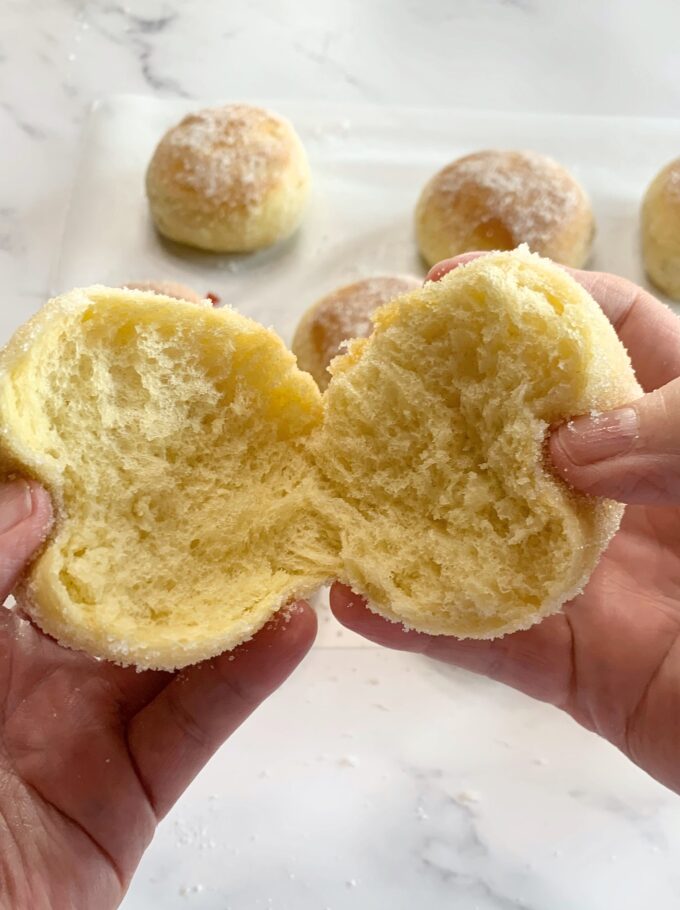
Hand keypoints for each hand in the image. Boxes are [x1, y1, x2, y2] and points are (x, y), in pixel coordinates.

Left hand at [0, 479, 315, 908]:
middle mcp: (42, 673)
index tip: (152, 442)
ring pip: (179, 653)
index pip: (54, 546)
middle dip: (184, 541)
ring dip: (237, 604)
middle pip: (130, 593)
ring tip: (292, 543)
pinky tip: (290, 632)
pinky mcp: (137, 790)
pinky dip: (248, 678)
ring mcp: (93, 729)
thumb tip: (39, 496)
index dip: (99, 495)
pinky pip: (198, 724)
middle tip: (244, 481)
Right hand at [332, 254, 679, 794]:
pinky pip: (486, 642)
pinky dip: (419, 623)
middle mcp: (628, 490)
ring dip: (412, 511)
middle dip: (449, 397)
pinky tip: (355, 599)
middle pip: (523, 427)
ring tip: (339, 481)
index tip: (453, 287)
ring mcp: (595, 577)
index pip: (609, 330)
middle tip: (371, 379)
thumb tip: (567, 444)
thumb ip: (679, 434)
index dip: (536, 298)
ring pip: (486, 532)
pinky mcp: (574, 664)